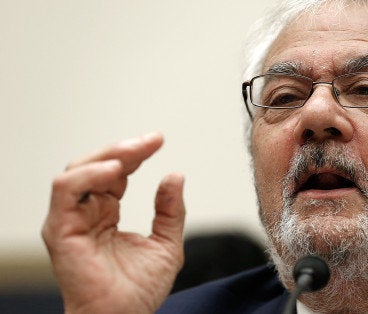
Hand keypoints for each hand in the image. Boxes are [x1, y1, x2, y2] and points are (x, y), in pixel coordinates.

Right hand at [42, 132, 185, 313]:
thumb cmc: (140, 290)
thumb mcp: (166, 243)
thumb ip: (170, 210)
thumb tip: (175, 175)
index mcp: (105, 213)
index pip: (117, 173)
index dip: (136, 154)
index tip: (158, 140)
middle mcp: (85, 212)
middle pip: (97, 166)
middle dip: (125, 149)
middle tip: (151, 140)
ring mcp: (70, 219)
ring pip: (77, 171)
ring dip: (107, 156)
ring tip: (135, 151)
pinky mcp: (60, 229)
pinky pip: (66, 190)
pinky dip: (89, 175)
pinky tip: (116, 171)